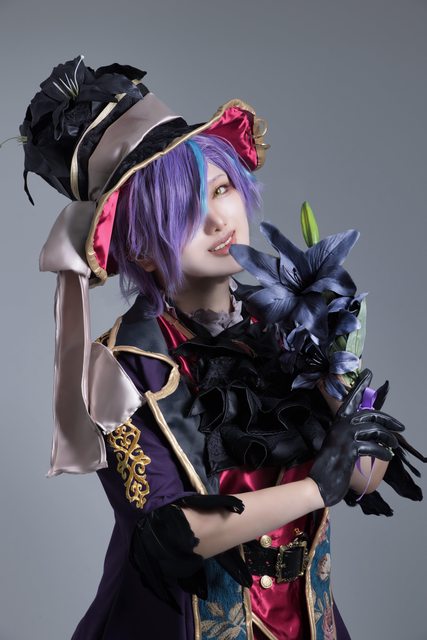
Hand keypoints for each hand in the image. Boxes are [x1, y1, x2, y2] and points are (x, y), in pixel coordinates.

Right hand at [309, 369, 403, 506]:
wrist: (319, 484)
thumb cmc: (330, 465)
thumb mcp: (341, 445)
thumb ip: (352, 436)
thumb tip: (373, 434)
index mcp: (338, 422)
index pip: (351, 398)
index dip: (361, 385)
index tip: (369, 372)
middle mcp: (341, 425)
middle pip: (370, 414)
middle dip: (388, 420)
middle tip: (400, 427)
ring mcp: (344, 436)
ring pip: (374, 429)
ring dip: (388, 438)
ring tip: (394, 446)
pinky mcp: (349, 449)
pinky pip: (372, 446)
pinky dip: (383, 452)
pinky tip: (387, 457)